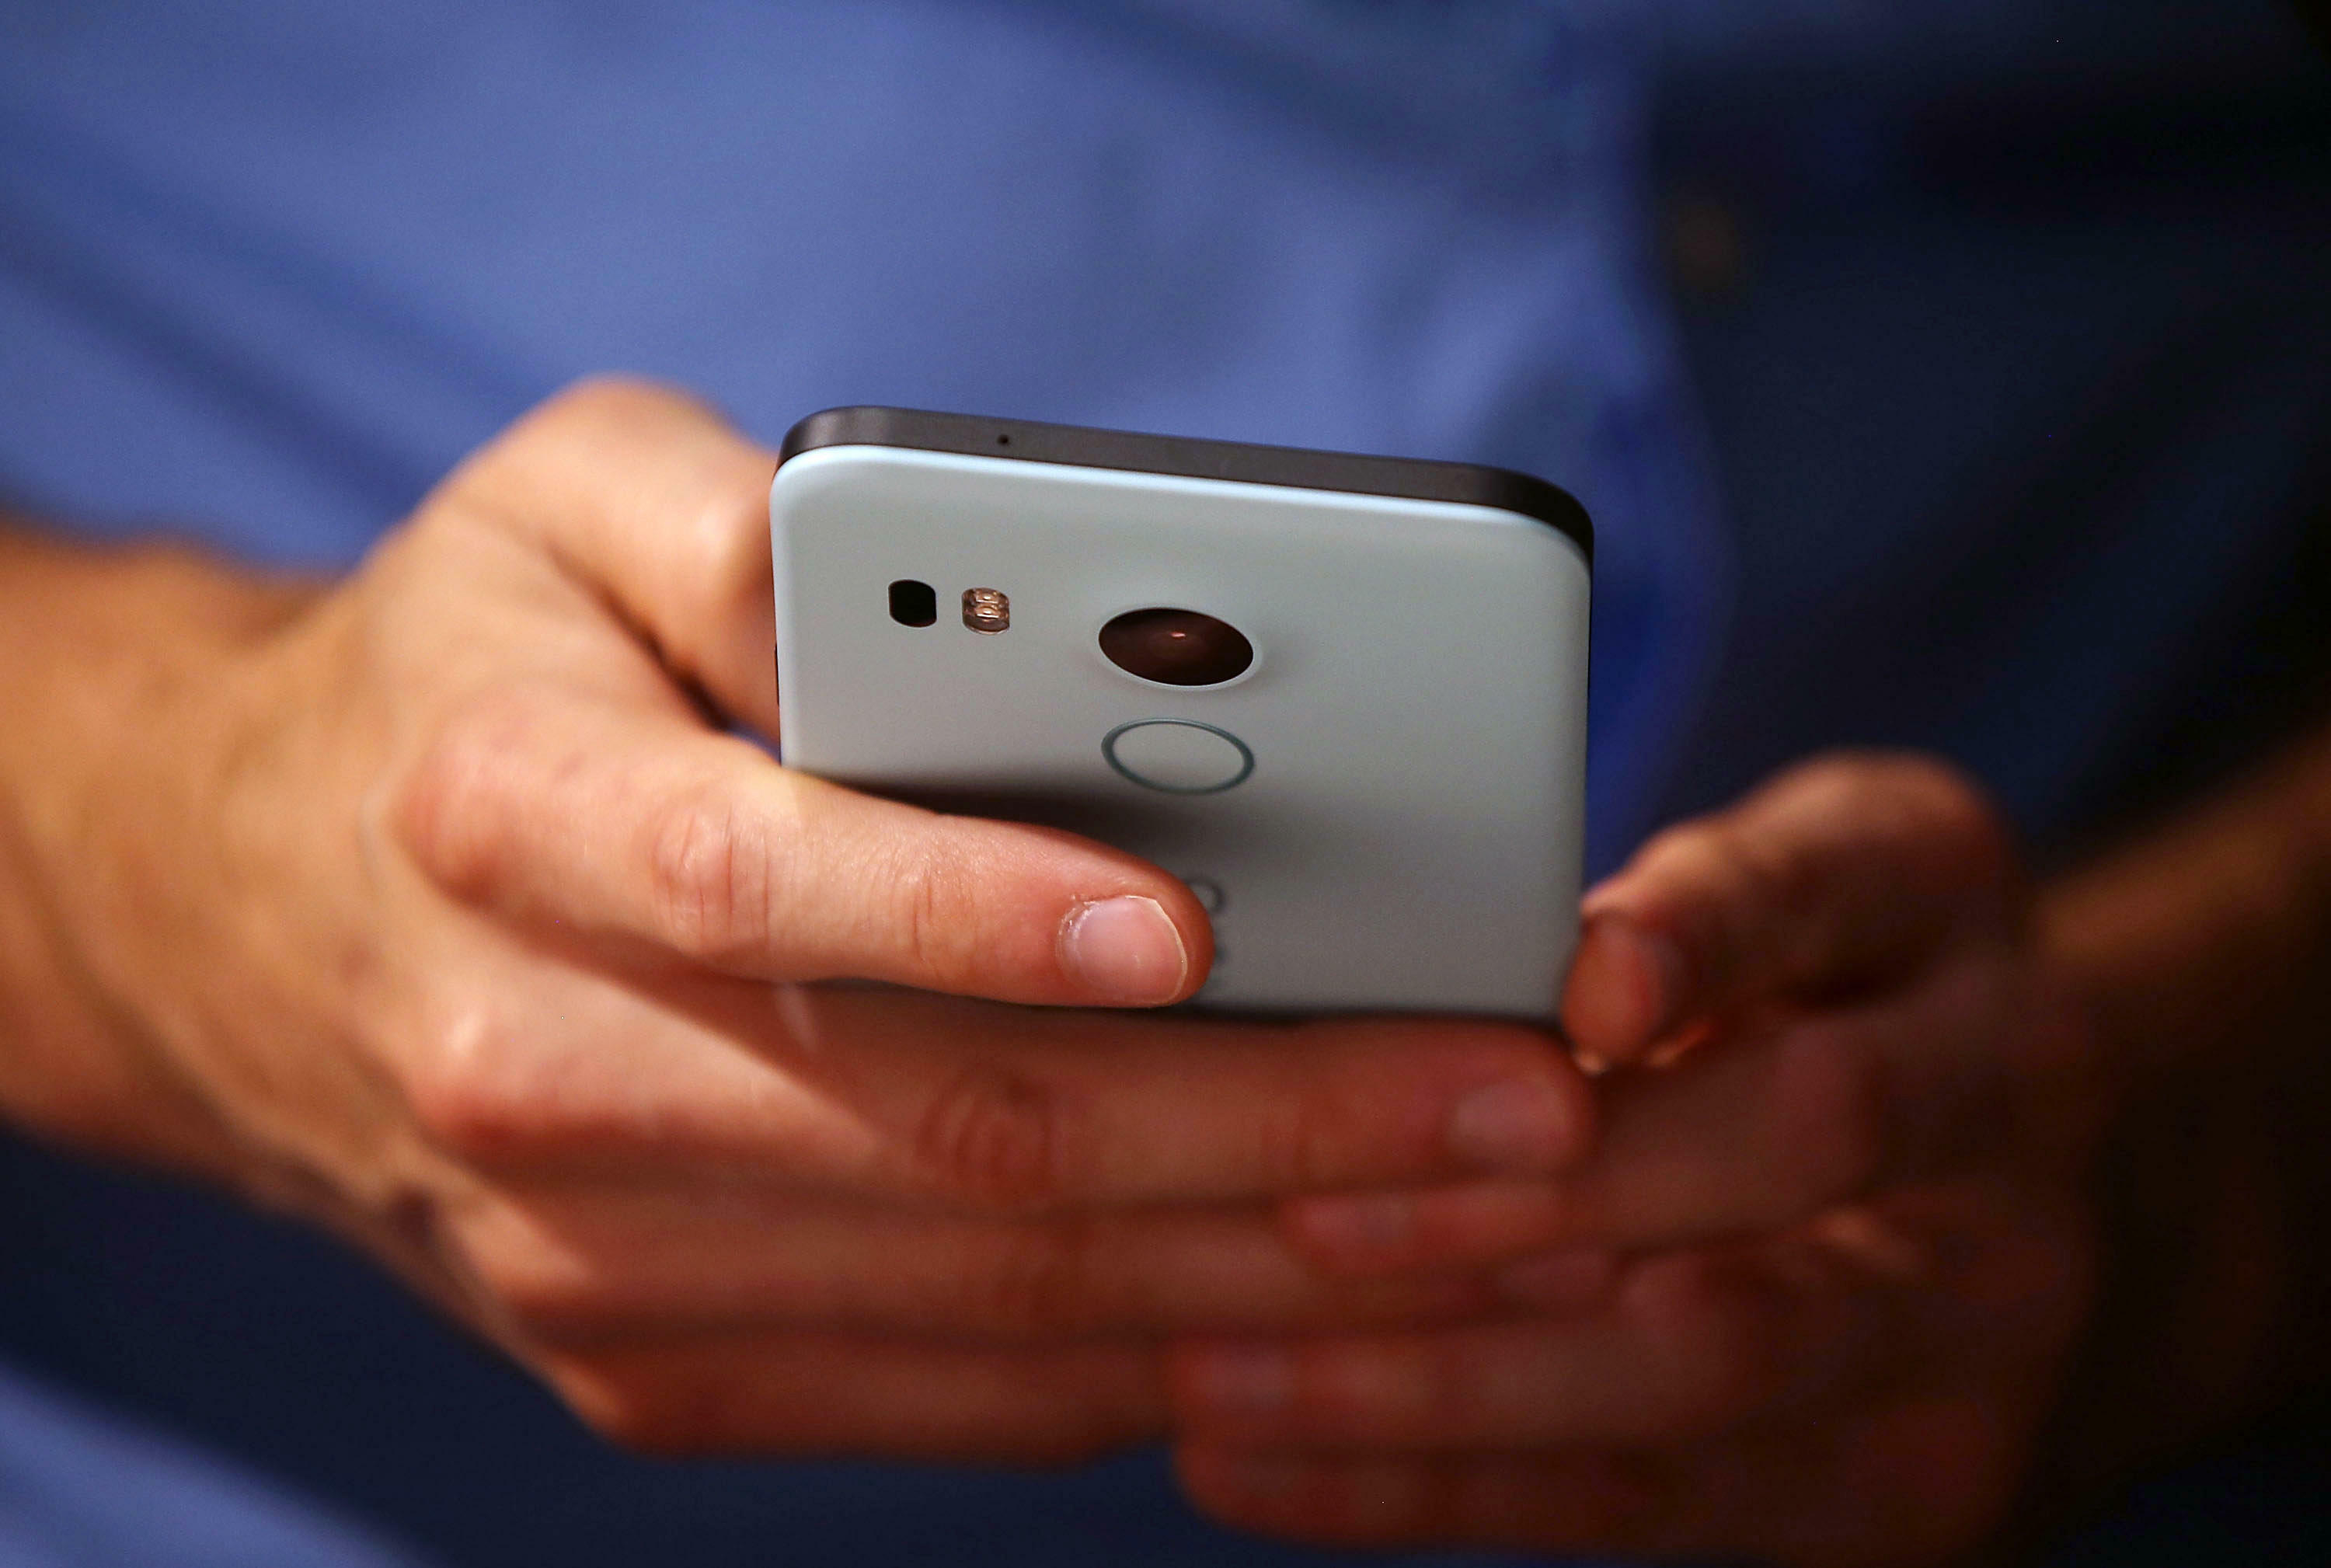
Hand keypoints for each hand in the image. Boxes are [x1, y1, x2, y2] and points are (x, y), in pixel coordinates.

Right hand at [7, 381, 1596, 1461]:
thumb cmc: (472, 672)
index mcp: (505, 819)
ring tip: (1496, 1206)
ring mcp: (594, 1268)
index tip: (1201, 918)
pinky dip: (1167, 1348)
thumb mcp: (559, 504)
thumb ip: (745, 518)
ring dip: (1269, 1263)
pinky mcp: (655, 1371)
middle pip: (941, 1133)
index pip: (756, 883)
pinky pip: (960, 1388)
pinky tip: (1343, 1284)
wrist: (257, 920)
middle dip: (1264, 1128)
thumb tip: (953, 581)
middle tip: (1519, 1097)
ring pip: (987, 1290)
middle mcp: (535, 1072)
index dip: (973, 911)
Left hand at [1170, 757, 2102, 1564]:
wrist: (1993, 1194)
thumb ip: (1611, 915)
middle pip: (1805, 1142)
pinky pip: (1651, 1499)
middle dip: (1545, 1191)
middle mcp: (2006, 1095)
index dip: (1706, 934)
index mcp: (1935, 895)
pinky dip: (1438, 1485)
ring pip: (1714, 1361)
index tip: (1581, 987)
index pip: (1827, 886)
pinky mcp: (1905, 1482)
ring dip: (1448, 1378)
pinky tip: (1262, 1464)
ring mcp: (1980, 1315)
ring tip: (1225, 1372)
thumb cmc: (1797, 993)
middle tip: (1307, 1215)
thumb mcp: (1750, 889)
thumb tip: (1351, 969)